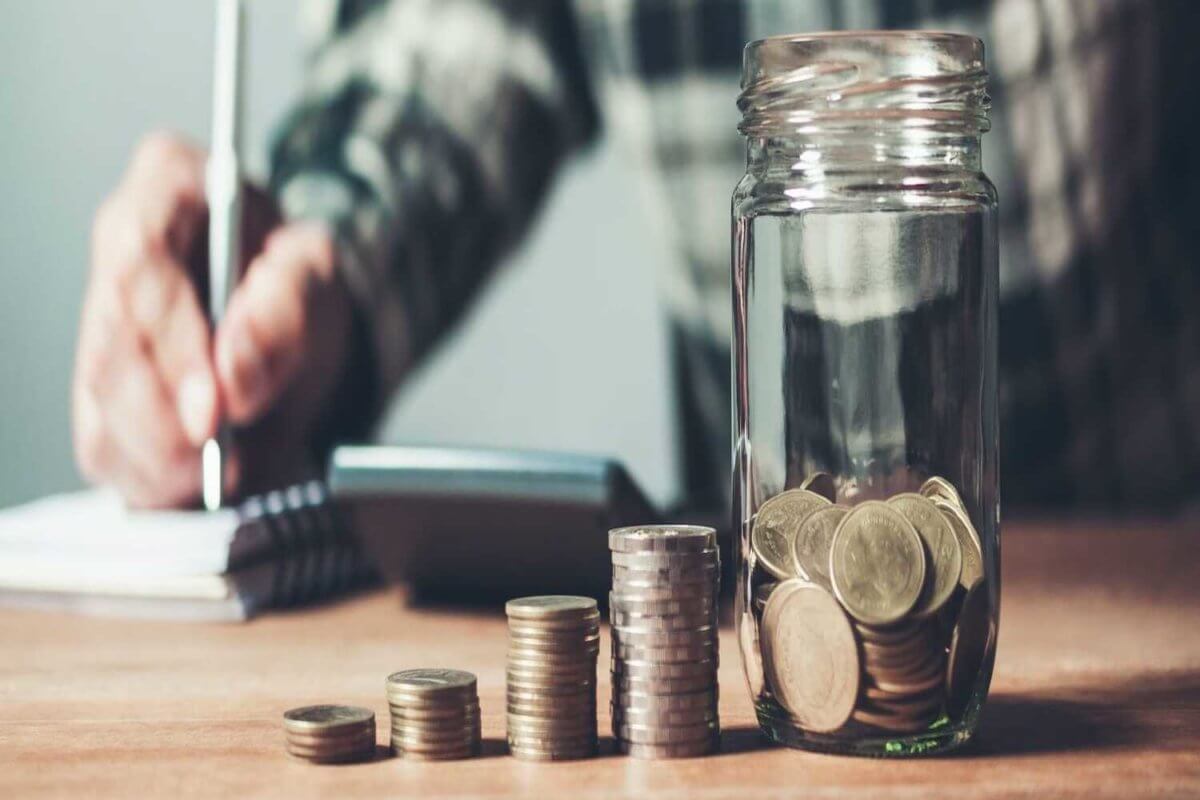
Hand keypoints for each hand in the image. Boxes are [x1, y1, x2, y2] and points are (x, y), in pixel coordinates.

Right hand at [73, 132, 351, 506]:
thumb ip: (288, 310)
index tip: (213, 409)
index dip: (169, 341)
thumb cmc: (301, 281)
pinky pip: (102, 442)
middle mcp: (118, 246)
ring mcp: (98, 315)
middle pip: (112, 343)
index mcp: (167, 185)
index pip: (139, 259)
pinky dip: (151, 472)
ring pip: (99, 399)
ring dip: (160, 452)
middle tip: (220, 458)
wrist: (297, 319)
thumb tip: (234, 376)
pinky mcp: (97, 382)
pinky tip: (196, 474)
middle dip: (166, 416)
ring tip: (220, 469)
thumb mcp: (322, 277)